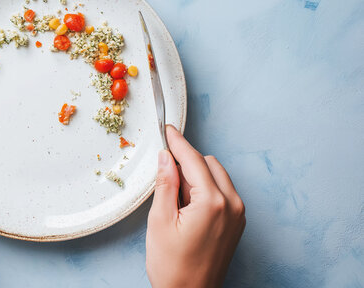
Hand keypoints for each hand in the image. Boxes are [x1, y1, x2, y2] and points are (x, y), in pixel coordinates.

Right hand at [146, 126, 244, 287]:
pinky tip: (187, 205)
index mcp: (213, 203)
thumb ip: (165, 184)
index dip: (178, 143)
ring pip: (217, 176)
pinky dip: (205, 188)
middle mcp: (232, 205)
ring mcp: (237, 215)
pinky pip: (222, 192)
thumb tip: (165, 158)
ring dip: (196, 175)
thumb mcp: (160, 221)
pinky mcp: (236, 223)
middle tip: (163, 171)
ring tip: (174, 197)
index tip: (168, 130)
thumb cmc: (173, 267)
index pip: (193, 160)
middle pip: (208, 164)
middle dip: (186, 161)